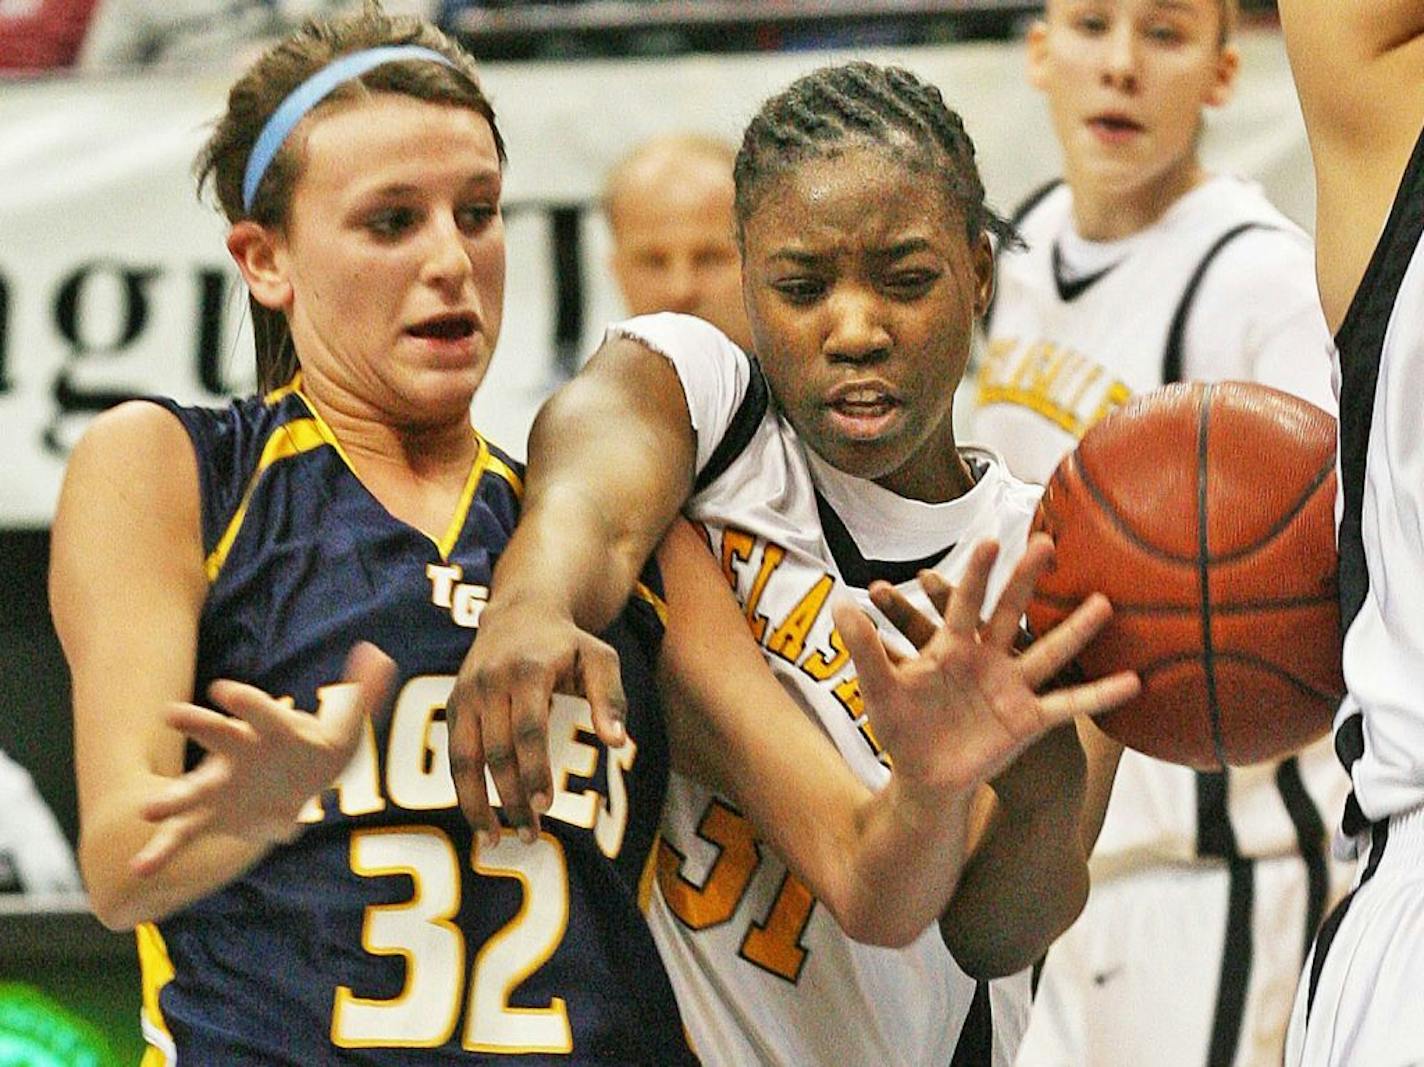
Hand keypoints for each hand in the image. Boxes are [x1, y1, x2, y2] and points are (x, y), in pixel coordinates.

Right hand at [132, 642, 395, 874]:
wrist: (290, 785)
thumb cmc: (314, 750)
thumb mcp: (343, 726)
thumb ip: (362, 692)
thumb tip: (380, 655)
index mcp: (269, 729)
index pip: (260, 710)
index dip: (246, 701)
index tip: (224, 689)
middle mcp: (237, 752)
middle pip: (218, 734)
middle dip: (198, 724)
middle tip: (171, 713)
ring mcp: (220, 785)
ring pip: (192, 789)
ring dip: (172, 799)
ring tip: (148, 813)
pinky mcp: (211, 817)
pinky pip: (184, 834)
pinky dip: (161, 852)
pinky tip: (139, 870)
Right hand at [446, 596, 626, 844]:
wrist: (519, 612)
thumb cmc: (567, 643)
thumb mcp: (600, 658)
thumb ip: (610, 698)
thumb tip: (616, 743)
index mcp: (527, 671)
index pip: (528, 729)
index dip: (533, 770)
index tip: (545, 806)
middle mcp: (490, 682)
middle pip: (496, 750)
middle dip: (510, 796)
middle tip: (530, 834)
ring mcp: (466, 693)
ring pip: (464, 758)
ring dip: (477, 802)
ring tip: (494, 839)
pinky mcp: (453, 704)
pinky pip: (453, 754)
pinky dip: (462, 790)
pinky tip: (478, 819)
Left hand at [833, 534, 1138, 796]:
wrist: (927, 779)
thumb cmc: (903, 730)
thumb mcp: (879, 689)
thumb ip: (863, 648)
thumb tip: (838, 604)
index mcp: (950, 647)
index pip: (962, 602)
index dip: (973, 575)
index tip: (988, 542)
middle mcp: (987, 659)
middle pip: (1009, 612)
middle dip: (1027, 580)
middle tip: (1046, 542)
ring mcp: (1011, 687)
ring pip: (1048, 652)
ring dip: (1076, 630)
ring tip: (1105, 602)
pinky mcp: (1027, 719)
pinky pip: (1068, 704)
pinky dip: (1099, 694)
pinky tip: (1133, 680)